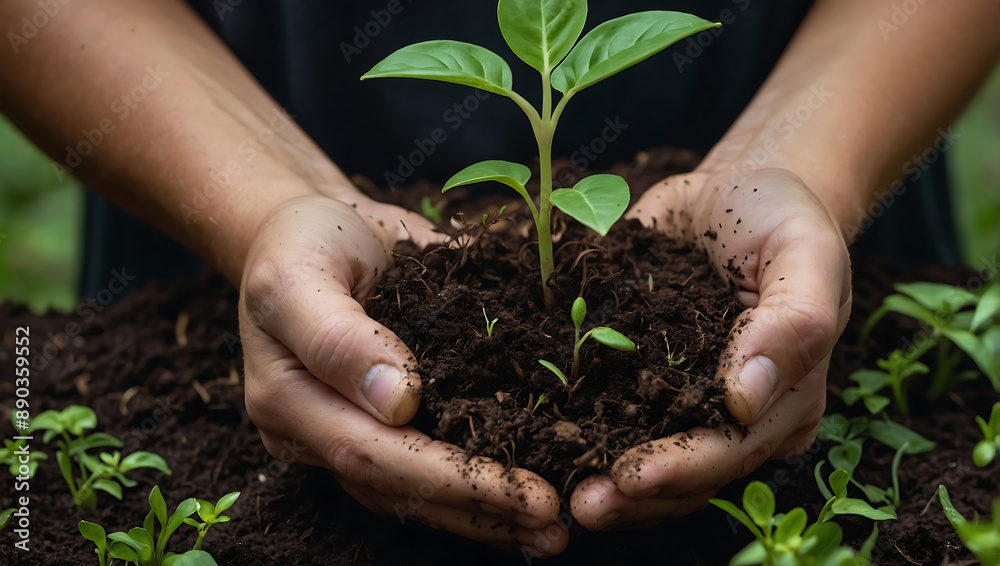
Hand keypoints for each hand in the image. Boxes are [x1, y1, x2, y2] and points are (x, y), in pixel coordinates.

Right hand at [238, 194, 568, 553]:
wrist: (300, 225)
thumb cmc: (300, 242)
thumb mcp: (301, 274)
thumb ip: (340, 337)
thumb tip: (399, 404)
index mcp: (289, 400)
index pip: (374, 453)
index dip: (451, 478)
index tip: (525, 490)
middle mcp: (312, 432)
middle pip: (398, 487)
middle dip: (478, 508)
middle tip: (553, 526)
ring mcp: (341, 431)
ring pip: (411, 491)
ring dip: (480, 514)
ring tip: (547, 532)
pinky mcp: (371, 421)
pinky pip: (420, 462)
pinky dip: (469, 484)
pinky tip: (516, 497)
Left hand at [570, 168, 851, 529]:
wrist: (739, 188)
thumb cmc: (786, 220)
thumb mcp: (808, 254)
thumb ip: (794, 323)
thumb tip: (746, 397)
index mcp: (783, 400)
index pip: (730, 448)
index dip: (681, 469)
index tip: (630, 478)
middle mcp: (732, 414)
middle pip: (683, 470)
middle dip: (632, 491)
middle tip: (583, 504)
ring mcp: (683, 397)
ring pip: (642, 453)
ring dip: (600, 474)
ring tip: (556, 488)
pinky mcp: (640, 372)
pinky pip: (609, 405)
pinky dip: (578, 425)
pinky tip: (540, 438)